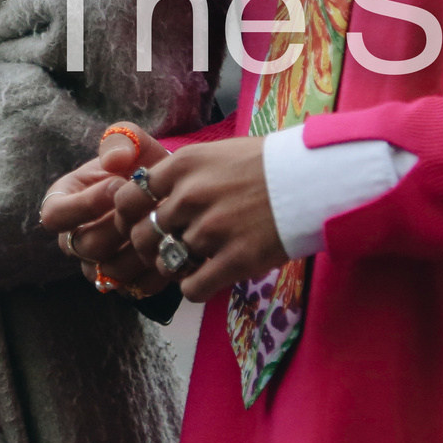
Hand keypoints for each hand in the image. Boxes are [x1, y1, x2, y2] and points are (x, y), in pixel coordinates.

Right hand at [41, 125, 170, 298]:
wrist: (168, 192)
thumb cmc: (142, 165)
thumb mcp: (133, 143)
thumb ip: (121, 140)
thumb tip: (113, 161)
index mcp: (63, 202)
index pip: (53, 216)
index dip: (85, 205)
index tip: (117, 187)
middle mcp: (73, 238)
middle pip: (85, 246)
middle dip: (119, 226)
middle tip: (147, 209)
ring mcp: (96, 264)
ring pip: (110, 270)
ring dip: (138, 249)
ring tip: (161, 226)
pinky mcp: (123, 283)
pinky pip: (133, 287)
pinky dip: (154, 271)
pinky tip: (169, 247)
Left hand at [110, 134, 284, 302]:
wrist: (314, 179)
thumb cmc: (267, 164)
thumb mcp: (216, 154)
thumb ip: (182, 174)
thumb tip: (151, 192)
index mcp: (182, 166)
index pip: (128, 198)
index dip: (129, 217)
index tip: (142, 223)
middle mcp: (190, 197)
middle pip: (143, 236)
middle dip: (150, 248)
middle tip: (167, 249)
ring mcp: (211, 230)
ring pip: (166, 264)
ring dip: (176, 268)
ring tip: (196, 262)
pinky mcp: (234, 260)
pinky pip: (192, 288)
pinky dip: (195, 288)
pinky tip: (209, 278)